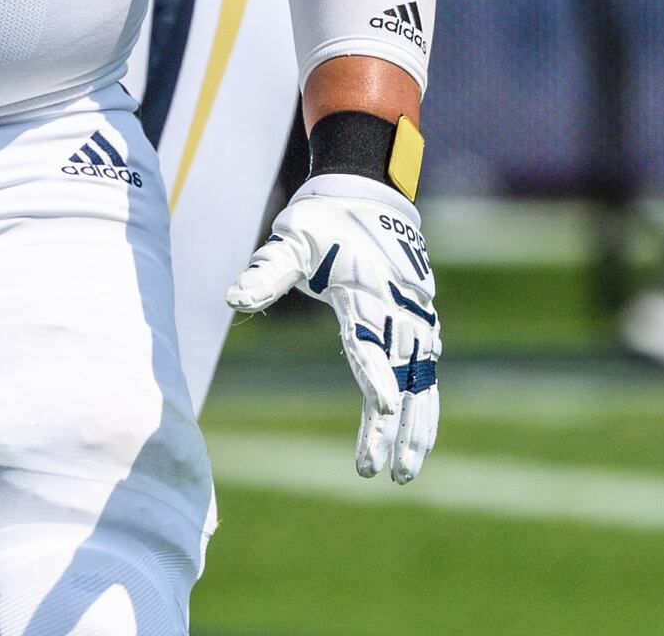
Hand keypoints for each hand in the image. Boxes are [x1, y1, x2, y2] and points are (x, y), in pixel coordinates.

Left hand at [228, 175, 441, 481]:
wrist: (368, 191)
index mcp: (363, 292)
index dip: (376, 375)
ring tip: (407, 471)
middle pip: (398, 375)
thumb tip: (233, 297)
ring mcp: (416, 315)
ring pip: (423, 381)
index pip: (369, 341)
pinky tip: (422, 435)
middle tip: (382, 472)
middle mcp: (397, 307)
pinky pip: (430, 370)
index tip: (384, 408)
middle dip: (392, 426)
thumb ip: (266, 273)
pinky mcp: (423, 318)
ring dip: (418, 425)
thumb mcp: (289, 240)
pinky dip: (428, 404)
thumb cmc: (322, 219)